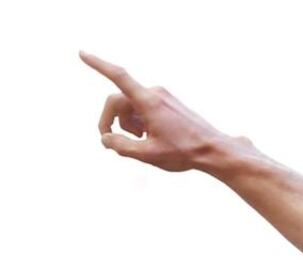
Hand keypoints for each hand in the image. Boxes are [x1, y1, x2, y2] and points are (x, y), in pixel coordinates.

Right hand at [80, 51, 230, 171]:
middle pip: (118, 101)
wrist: (213, 149)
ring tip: (141, 141)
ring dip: (127, 123)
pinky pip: (143, 108)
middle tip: (111, 141)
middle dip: (111, 120)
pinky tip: (150, 137)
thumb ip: (121, 146)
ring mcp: (162, 97)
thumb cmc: (184, 152)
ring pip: (130, 106)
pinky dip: (139, 121)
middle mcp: (155, 93)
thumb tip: (106, 138)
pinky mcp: (168, 103)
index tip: (82, 53)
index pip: (119, 77)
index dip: (98, 65)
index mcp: (149, 101)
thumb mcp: (148, 155)